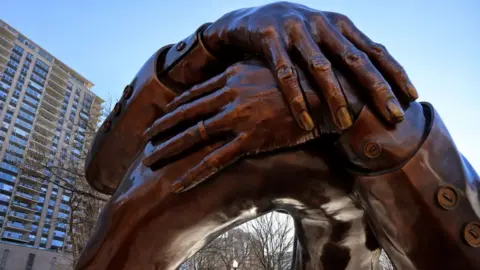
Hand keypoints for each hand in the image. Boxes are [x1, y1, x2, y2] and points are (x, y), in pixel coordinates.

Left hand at [142, 60, 322, 191]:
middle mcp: (229, 96)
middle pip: (185, 114)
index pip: (192, 94)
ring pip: (194, 136)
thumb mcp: (265, 67)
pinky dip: (194, 173)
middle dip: (160, 128)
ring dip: (168, 149)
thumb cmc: (297, 80)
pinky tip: (178, 183)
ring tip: (149, 160)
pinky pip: (216, 161)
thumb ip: (241, 72)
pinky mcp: (250, 141)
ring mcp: (238, 118)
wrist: (325, 94)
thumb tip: (225, 77)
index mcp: (231, 76)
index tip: (160, 117)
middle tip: (143, 139)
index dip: (172, 108)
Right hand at [202, 2, 416, 130]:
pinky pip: (286, 74)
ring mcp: (296, 31)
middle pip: (355, 59)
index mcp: (340, 25)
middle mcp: (322, 25)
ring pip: (321, 68)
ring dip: (335, 97)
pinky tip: (306, 121)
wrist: (251, 18)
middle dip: (377, 89)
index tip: (413, 97)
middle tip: (394, 115)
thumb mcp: (323, 36)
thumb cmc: (295, 35)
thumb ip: (347, 51)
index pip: (374, 50)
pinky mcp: (270, 40)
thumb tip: (380, 81)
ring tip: (346, 125)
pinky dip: (296, 99)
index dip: (395, 73)